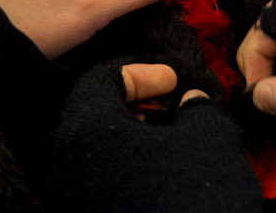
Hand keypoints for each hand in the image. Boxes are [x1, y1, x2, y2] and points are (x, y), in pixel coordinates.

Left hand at [50, 60, 261, 212]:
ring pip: (100, 152)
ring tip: (177, 142)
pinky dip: (131, 168)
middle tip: (175, 107)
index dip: (141, 74)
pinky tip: (166, 173)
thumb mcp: (208, 137)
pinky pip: (104, 181)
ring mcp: (75, 199)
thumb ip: (196, 108)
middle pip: (96, 116)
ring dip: (137, 139)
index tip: (173, 81)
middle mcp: (67, 165)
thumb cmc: (194, 193)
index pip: (100, 81)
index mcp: (86, 131)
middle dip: (138, 107)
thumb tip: (191, 101)